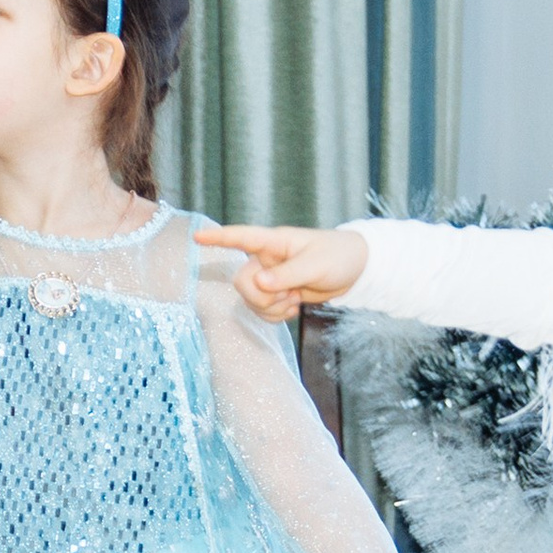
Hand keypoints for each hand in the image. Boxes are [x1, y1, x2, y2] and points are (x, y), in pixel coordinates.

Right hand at [193, 222, 371, 322]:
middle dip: (261, 297)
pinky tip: (293, 308)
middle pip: (242, 281)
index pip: (241, 237)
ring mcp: (270, 278)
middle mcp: (266, 259)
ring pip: (251, 300)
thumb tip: (259, 282)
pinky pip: (262, 311)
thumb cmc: (339, 256)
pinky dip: (276, 315)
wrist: (355, 270)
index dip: (218, 238)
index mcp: (274, 243)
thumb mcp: (317, 264)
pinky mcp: (277, 294)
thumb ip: (288, 274)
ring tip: (295, 300)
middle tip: (288, 296)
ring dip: (272, 308)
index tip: (196, 238)